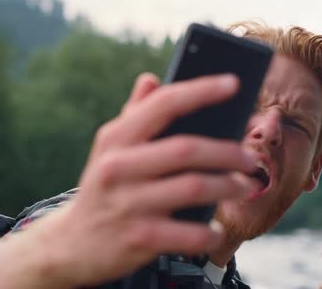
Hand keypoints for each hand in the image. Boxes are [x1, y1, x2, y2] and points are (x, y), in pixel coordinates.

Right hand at [48, 72, 258, 286]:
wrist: (71, 244)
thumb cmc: (103, 187)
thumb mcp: (109, 150)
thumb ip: (133, 115)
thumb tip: (150, 78)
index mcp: (115, 138)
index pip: (163, 104)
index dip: (201, 90)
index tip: (234, 83)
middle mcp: (118, 167)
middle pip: (187, 149)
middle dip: (228, 152)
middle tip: (250, 159)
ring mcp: (127, 203)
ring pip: (194, 188)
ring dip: (229, 187)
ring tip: (245, 188)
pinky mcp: (138, 238)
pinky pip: (188, 233)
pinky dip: (209, 232)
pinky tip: (216, 229)